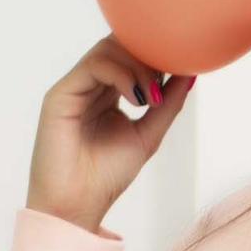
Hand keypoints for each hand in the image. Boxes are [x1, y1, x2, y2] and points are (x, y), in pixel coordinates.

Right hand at [25, 32, 194, 232]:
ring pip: (108, 50)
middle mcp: (90, 85)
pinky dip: (121, 75)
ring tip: (152, 97)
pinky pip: (93, 66)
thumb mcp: (149, 135)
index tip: (183, 68)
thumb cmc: (106, 176)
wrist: (77, 205)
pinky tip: (136, 99)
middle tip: (169, 79)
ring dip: (139, 67)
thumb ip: (168, 104)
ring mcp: (74, 88)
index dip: (158, 54)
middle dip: (150, 55)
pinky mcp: (60, 95)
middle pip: (120, 45)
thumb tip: (190, 75)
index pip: (132, 55)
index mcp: (108, 92)